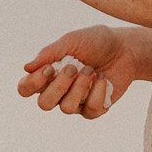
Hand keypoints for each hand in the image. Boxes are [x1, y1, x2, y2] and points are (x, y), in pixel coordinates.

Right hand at [18, 25, 148, 119]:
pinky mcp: (94, 109)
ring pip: (66, 108)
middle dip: (58, 86)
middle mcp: (58, 91)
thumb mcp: (72, 40)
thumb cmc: (96, 42)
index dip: (33, 83)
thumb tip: (27, 67)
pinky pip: (89, 111)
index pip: (26, 88)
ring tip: (91, 70)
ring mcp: (76, 102)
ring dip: (80, 87)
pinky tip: (102, 79)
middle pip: (44, 104)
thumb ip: (49, 53)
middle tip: (72, 67)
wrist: (125, 48)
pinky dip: (97, 93)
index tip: (50, 67)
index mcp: (47, 74)